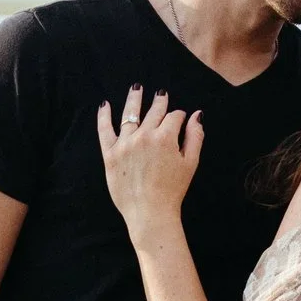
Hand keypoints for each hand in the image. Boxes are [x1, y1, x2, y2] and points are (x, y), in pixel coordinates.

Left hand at [97, 86, 203, 248]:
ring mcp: (125, 144)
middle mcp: (144, 136)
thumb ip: (195, 136)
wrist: (149, 212)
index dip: (179, 116)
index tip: (181, 118)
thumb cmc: (172, 189)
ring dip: (134, 99)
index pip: (174, 117)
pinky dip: (103, 116)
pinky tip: (104, 104)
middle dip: (160, 101)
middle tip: (161, 94)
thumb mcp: (190, 163)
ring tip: (137, 88)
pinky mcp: (110, 154)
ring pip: (130, 114)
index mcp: (165, 137)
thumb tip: (197, 115)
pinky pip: (105, 130)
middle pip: (153, 111)